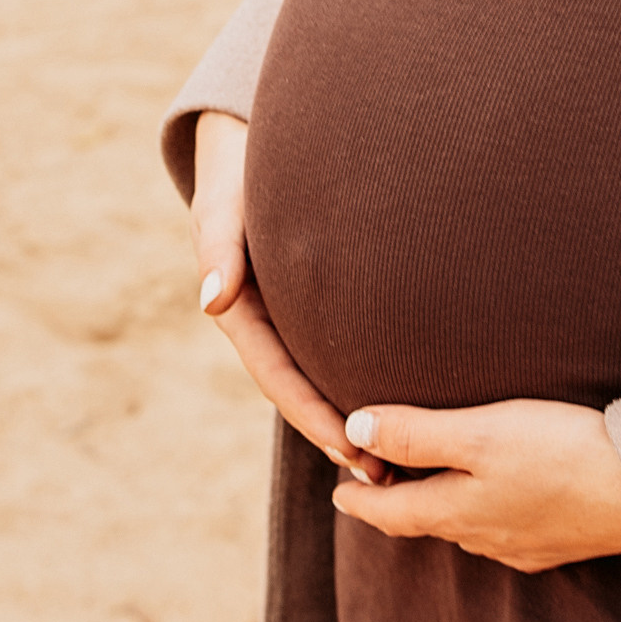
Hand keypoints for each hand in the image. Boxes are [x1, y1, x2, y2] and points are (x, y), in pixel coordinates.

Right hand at [188, 112, 389, 480]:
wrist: (251, 143)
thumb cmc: (237, 170)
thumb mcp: (222, 204)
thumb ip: (218, 247)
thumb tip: (213, 300)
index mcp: (242, 312)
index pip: (279, 377)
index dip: (312, 416)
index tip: (349, 450)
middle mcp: (269, 323)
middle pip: (305, 393)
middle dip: (341, 438)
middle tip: (387, 478)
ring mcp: (293, 318)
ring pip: (325, 379)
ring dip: (357, 423)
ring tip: (404, 465)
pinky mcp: (320, 306)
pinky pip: (342, 352)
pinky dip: (366, 382)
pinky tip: (407, 406)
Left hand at [330, 397, 620, 571]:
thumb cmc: (563, 454)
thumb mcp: (480, 434)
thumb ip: (416, 434)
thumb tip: (354, 431)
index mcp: (457, 511)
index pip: (392, 512)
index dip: (361, 502)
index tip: (338, 495)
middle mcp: (486, 537)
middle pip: (428, 521)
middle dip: (399, 503)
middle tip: (376, 482)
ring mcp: (526, 544)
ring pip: (468, 527)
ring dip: (442, 506)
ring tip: (433, 484)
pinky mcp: (561, 540)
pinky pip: (507, 530)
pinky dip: (485, 512)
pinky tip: (501, 499)